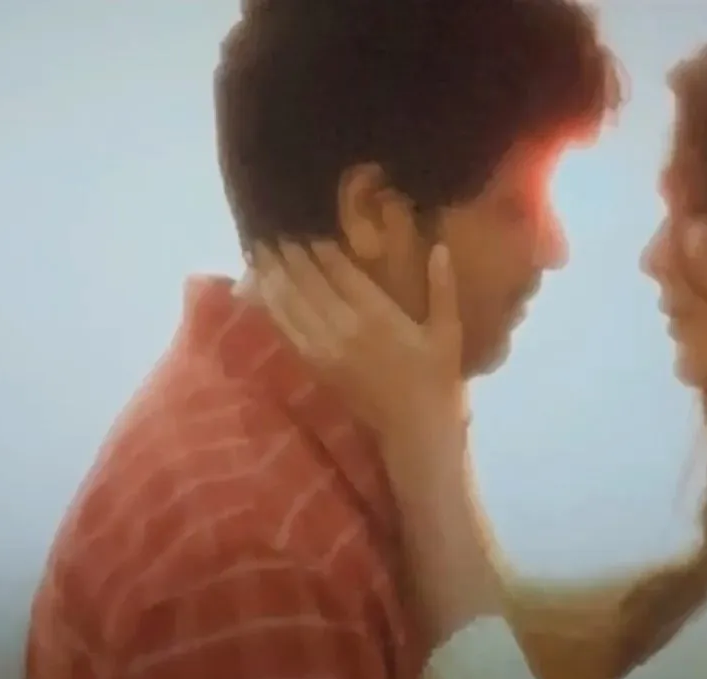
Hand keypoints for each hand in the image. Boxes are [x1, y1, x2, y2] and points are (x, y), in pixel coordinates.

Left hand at [254, 239, 466, 460]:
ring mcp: (324, 348)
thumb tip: (438, 246)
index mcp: (378, 314)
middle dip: (289, 251)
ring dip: (273, 273)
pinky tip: (261, 287)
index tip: (304, 222)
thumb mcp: (447, 330)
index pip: (339, 269)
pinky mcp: (314, 364)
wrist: (414, 428)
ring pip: (290, 302)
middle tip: (273, 225)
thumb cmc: (436, 376)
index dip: (319, 244)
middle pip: (308, 280)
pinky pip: (286, 329)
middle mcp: (345, 327)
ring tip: (258, 247)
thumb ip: (442, 287)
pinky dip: (272, 306)